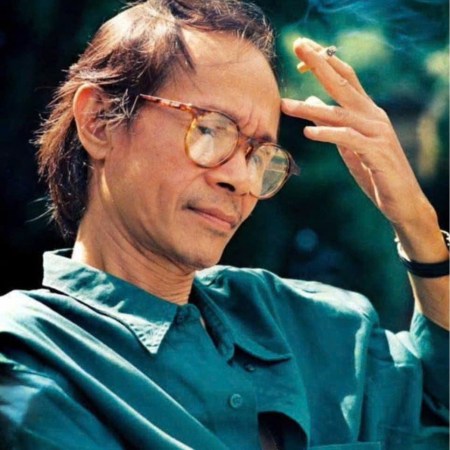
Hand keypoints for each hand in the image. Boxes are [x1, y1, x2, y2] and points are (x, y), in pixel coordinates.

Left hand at [281, 37, 433, 228]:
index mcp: (367, 111)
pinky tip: (309, 132)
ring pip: (339, 113)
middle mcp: (373, 116)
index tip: (301, 50)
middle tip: (297, 46)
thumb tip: (310, 103)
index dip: (324, 62)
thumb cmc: (374, 171)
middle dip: (319, 63)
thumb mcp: (347, 144)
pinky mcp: (376, 152)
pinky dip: (328, 134)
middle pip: (343, 83)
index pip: (345, 78)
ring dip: (309, 109)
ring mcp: (377, 133)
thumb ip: (331, 123)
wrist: (402, 200)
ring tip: (285, 105)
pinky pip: (348, 139)